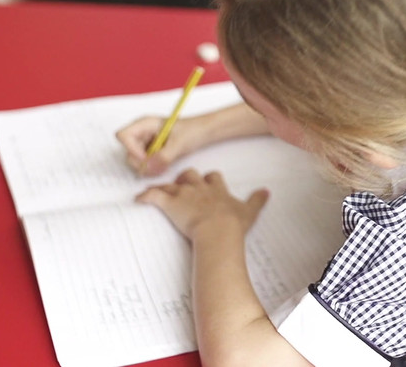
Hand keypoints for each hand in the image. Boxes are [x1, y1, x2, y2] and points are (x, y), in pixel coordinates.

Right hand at [115, 115, 206, 175]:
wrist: (203, 133)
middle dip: (141, 163)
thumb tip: (148, 166)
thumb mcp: (180, 142)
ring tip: (163, 166)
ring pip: (135, 161)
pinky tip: (164, 166)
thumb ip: (164, 155)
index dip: (131, 149)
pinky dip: (152, 170)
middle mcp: (142, 133)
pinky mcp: (151, 153)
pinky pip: (145, 165)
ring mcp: (146, 144)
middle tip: (157, 167)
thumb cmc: (193, 130)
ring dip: (147, 168)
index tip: (145, 158)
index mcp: (145, 124)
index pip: (124, 136)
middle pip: (128, 152)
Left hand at [136, 169, 268, 240]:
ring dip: (164, 187)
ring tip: (159, 190)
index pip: (213, 176)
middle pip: (190, 174)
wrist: (218, 230)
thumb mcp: (249, 211)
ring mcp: (183, 195)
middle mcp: (199, 188)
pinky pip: (153, 195)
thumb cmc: (233, 224)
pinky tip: (138, 199)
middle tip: (183, 186)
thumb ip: (257, 200)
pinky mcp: (169, 203)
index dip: (209, 179)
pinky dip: (144, 196)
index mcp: (217, 189)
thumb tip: (267, 191)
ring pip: (171, 184)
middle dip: (186, 178)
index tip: (208, 182)